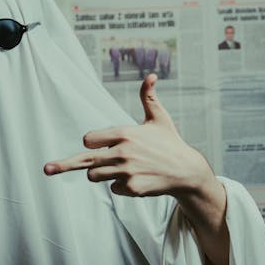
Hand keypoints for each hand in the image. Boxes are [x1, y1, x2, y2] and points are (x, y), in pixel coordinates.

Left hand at [45, 74, 229, 264]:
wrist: (187, 171)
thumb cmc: (170, 143)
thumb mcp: (159, 118)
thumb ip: (148, 97)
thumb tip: (151, 76)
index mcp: (125, 134)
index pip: (88, 140)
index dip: (91, 143)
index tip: (93, 145)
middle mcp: (123, 153)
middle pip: (86, 162)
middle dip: (84, 163)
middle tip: (76, 165)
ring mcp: (127, 172)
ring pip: (95, 177)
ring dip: (103, 174)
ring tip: (120, 168)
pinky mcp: (132, 188)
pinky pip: (113, 188)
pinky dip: (121, 186)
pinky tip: (136, 178)